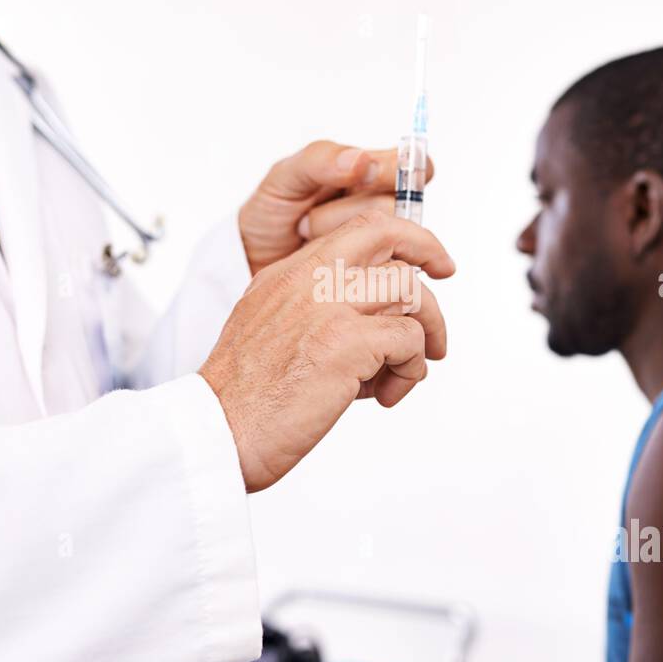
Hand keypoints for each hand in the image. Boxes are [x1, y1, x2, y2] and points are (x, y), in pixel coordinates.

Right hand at [201, 209, 453, 491]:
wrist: (216, 433)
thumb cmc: (245, 398)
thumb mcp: (270, 329)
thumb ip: (313, 308)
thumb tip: (377, 316)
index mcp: (287, 272)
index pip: (358, 228)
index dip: (403, 238)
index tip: (426, 262)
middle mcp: (306, 279)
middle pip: (388, 236)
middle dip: (430, 254)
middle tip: (446, 279)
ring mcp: (326, 308)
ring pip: (409, 291)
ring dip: (423, 334)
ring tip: (404, 372)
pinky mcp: (344, 344)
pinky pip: (408, 341)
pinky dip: (410, 372)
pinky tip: (386, 395)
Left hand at [237, 140, 434, 273]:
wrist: (254, 260)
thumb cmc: (273, 213)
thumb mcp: (285, 177)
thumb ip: (322, 160)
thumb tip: (363, 161)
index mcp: (372, 171)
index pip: (417, 168)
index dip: (396, 174)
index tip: (362, 178)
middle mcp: (384, 206)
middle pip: (395, 208)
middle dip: (342, 212)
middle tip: (306, 217)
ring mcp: (382, 242)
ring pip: (384, 238)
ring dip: (334, 235)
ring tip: (305, 236)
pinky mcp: (374, 275)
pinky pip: (378, 270)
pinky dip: (342, 263)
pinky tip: (316, 258)